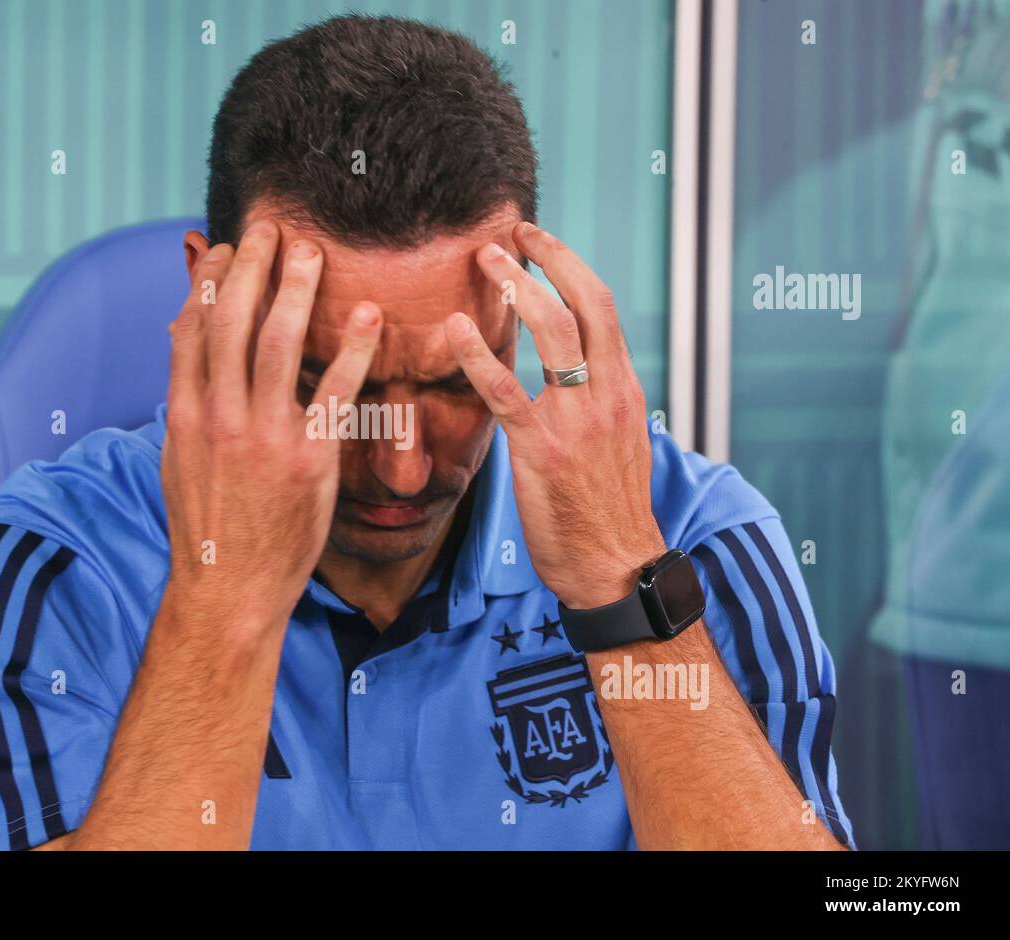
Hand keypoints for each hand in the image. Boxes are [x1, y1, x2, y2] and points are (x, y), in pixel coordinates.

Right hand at [162, 222, 382, 628]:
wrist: (227, 588)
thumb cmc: (207, 526)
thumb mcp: (179, 459)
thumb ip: (186, 398)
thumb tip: (185, 344)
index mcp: (184, 413)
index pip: (192, 327)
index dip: (211, 280)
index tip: (229, 249)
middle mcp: (219, 416)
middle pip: (232, 320)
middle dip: (253, 265)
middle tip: (273, 227)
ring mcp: (263, 436)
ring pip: (277, 343)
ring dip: (296, 288)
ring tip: (312, 251)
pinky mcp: (308, 459)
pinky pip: (333, 392)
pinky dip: (352, 349)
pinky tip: (368, 314)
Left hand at [444, 222, 664, 609]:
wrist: (616, 566)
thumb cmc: (609, 512)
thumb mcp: (619, 443)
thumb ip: (597, 402)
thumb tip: (574, 375)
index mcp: (623, 388)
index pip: (602, 307)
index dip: (570, 266)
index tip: (541, 242)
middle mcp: (606, 393)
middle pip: (584, 302)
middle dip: (548, 258)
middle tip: (511, 235)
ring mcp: (576, 418)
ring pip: (552, 330)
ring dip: (516, 286)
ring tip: (483, 261)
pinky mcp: (542, 447)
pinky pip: (506, 390)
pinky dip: (478, 353)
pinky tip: (455, 328)